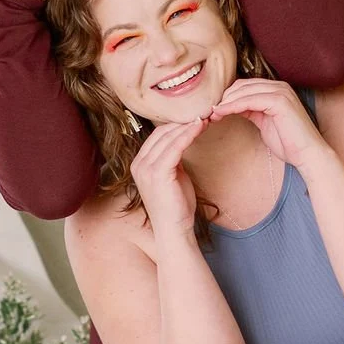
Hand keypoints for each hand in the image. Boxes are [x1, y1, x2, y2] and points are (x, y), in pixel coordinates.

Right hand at [130, 118, 207, 235]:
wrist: (174, 230)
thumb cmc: (176, 206)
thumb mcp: (173, 176)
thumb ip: (173, 159)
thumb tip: (183, 139)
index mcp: (139, 164)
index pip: (157, 136)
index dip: (176, 125)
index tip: (195, 118)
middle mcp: (138, 164)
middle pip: (161, 133)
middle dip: (182, 122)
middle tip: (203, 113)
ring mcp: (146, 168)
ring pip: (168, 137)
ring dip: (188, 126)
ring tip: (205, 117)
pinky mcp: (158, 173)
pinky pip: (174, 147)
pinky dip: (188, 134)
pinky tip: (200, 127)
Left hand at [209, 79, 325, 169]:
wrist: (307, 154)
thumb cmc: (288, 142)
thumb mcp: (263, 122)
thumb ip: (250, 111)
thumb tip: (229, 106)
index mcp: (275, 89)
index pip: (244, 86)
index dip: (226, 96)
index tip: (212, 109)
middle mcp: (279, 86)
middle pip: (241, 85)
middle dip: (223, 98)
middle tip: (208, 111)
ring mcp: (280, 92)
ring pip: (243, 91)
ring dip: (225, 102)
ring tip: (211, 113)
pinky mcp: (280, 101)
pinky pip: (249, 100)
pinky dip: (233, 105)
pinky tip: (221, 113)